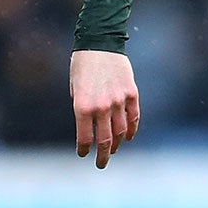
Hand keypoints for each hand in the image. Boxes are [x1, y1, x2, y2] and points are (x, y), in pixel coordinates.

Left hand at [70, 49, 138, 168]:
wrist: (100, 43)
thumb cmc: (82, 65)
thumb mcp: (74, 88)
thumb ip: (81, 108)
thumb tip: (88, 125)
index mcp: (82, 107)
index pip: (85, 138)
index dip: (84, 150)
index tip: (83, 154)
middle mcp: (101, 107)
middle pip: (104, 141)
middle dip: (102, 156)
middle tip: (101, 164)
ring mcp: (118, 101)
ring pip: (120, 132)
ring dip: (116, 144)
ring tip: (113, 150)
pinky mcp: (131, 94)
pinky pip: (133, 118)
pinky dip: (131, 130)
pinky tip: (127, 137)